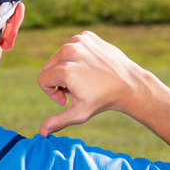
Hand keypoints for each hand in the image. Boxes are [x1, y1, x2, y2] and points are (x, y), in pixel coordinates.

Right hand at [36, 31, 151, 137]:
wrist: (128, 83)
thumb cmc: (102, 100)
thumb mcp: (79, 113)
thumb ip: (57, 121)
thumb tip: (41, 133)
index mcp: (65, 70)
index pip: (42, 80)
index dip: (52, 93)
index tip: (67, 99)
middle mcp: (69, 51)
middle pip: (48, 67)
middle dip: (57, 80)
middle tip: (76, 89)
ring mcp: (79, 41)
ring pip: (59, 56)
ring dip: (66, 68)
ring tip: (84, 78)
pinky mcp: (86, 36)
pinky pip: (71, 47)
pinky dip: (77, 57)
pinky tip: (90, 67)